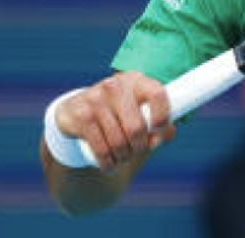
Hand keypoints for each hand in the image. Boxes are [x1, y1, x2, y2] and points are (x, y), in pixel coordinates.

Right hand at [54, 71, 174, 170]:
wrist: (76, 111)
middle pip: (137, 127)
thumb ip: (159, 121)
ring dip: (123, 157)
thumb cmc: (118, 113)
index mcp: (135, 80)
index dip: (162, 116)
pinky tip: (109, 164)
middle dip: (140, 147)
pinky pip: (101, 149)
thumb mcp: (138, 110)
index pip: (157, 94)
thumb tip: (168, 134)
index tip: (159, 130)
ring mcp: (95, 99)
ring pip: (118, 142)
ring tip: (123, 158)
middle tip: (137, 152)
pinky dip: (108, 163)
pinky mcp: (81, 115)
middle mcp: (115, 86)